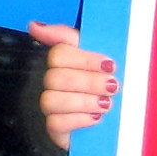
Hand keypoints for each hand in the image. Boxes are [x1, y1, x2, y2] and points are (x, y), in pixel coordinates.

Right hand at [31, 23, 119, 148]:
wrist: (123, 120)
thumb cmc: (111, 87)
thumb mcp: (100, 58)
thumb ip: (69, 38)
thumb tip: (33, 26)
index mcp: (66, 62)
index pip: (59, 54)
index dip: (84, 59)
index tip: (109, 64)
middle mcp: (54, 82)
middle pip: (55, 77)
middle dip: (88, 82)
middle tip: (113, 86)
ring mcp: (52, 107)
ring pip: (50, 100)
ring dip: (83, 101)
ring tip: (106, 104)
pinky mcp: (55, 129)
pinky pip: (54, 123)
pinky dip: (78, 120)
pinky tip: (96, 119)